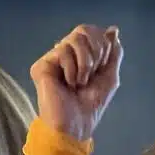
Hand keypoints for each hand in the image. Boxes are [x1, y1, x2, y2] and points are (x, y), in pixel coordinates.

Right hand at [31, 25, 123, 141]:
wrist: (75, 125)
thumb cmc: (91, 105)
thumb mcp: (110, 76)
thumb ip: (114, 52)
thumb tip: (113, 29)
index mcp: (81, 55)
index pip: (93, 32)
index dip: (103, 45)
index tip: (102, 67)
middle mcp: (65, 54)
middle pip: (84, 30)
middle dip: (96, 51)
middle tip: (92, 73)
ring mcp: (52, 60)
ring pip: (74, 39)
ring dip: (85, 62)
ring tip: (81, 81)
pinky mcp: (41, 66)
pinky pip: (62, 51)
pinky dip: (72, 70)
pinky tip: (68, 84)